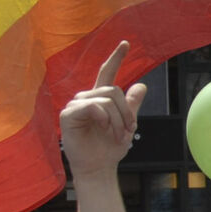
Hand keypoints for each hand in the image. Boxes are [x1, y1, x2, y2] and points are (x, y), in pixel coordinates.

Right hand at [60, 42, 146, 177]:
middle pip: (113, 90)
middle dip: (126, 112)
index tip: (126, 43)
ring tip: (117, 135)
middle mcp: (86, 98)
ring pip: (106, 99)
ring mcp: (75, 105)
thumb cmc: (109, 148)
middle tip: (128, 131)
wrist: (99, 168)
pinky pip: (93, 106)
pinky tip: (102, 128)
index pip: (107, 73)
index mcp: (100, 98)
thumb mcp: (126, 125)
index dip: (116, 58)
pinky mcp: (68, 114)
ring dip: (117, 120)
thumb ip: (132, 105)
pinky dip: (104, 118)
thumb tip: (142, 85)